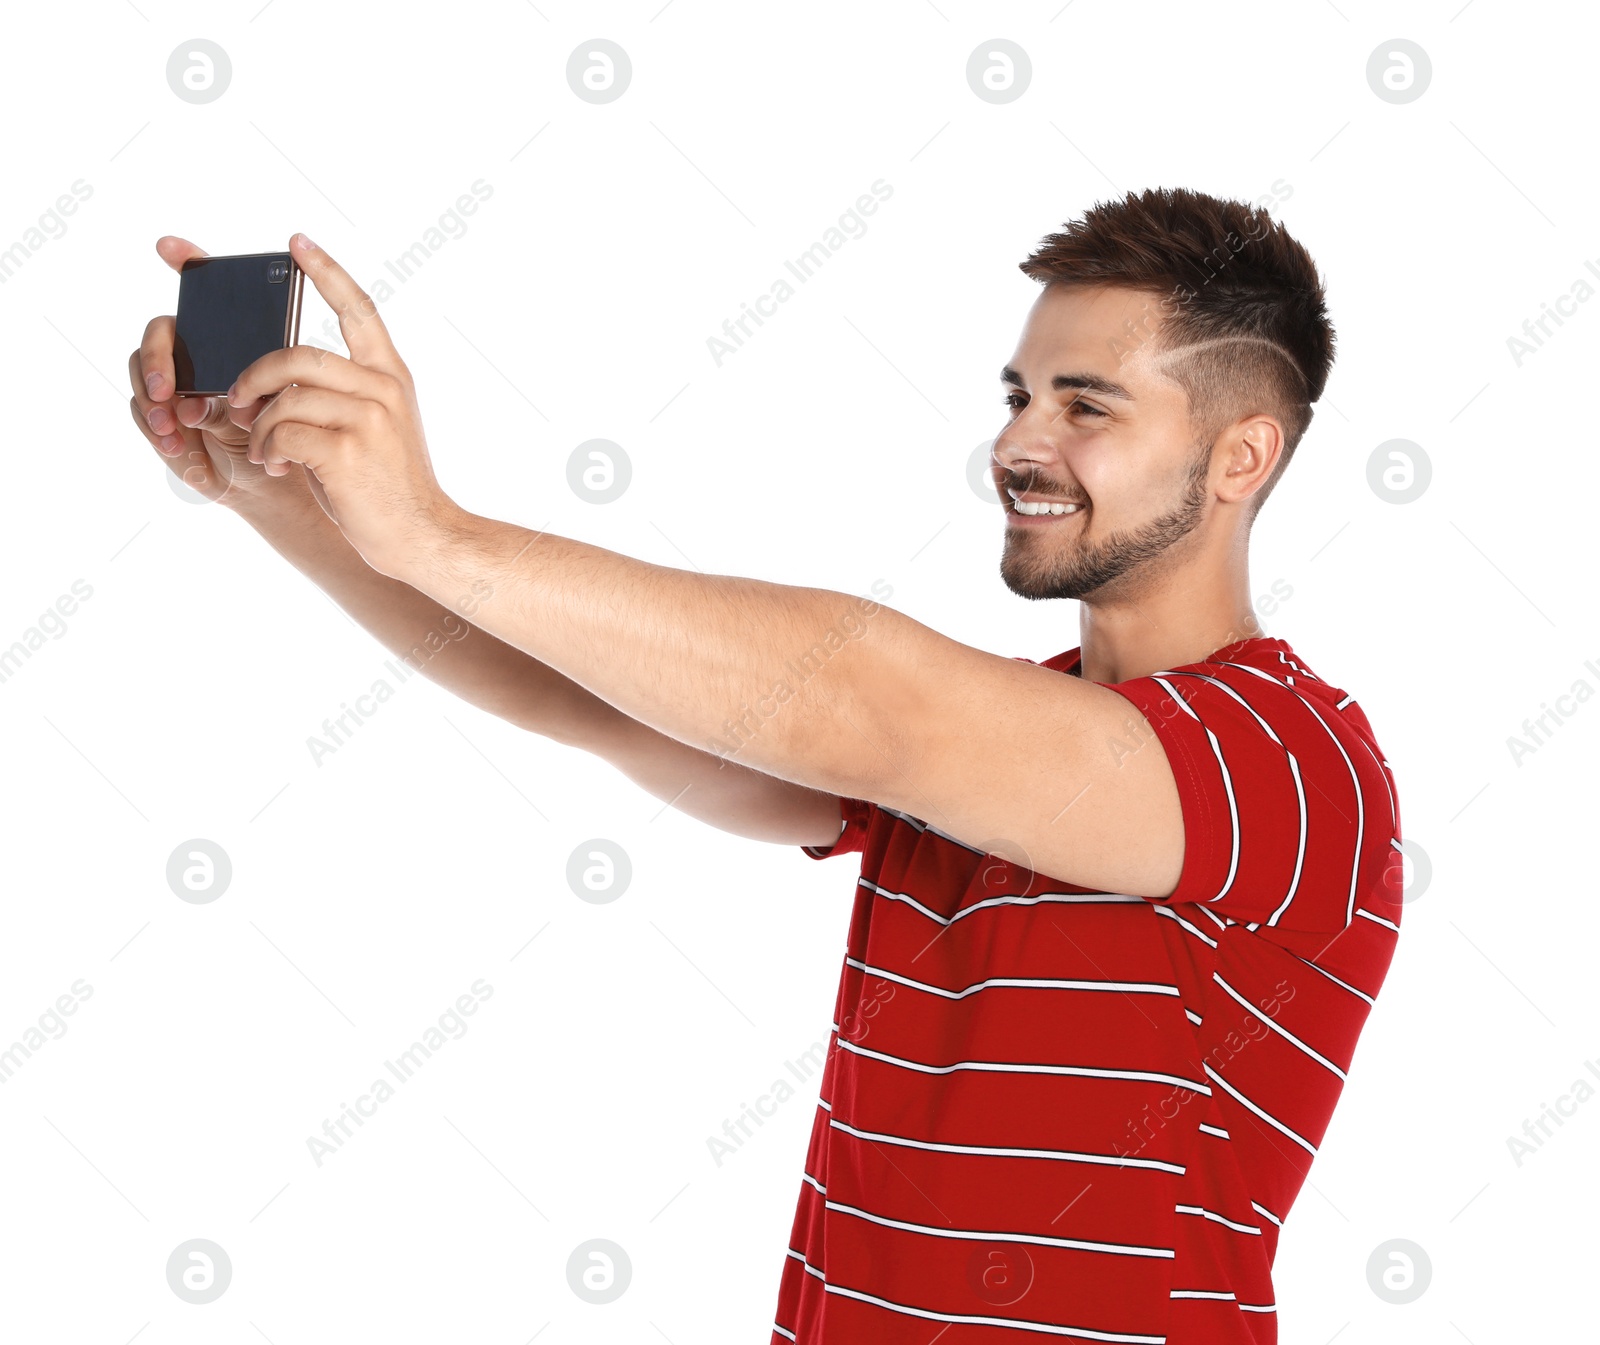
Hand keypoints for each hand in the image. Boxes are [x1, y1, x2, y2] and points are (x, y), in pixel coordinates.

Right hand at [128, 235, 309, 508]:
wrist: (286, 486)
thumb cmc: (298, 436)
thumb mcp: (296, 401)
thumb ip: (281, 376)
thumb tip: (272, 363)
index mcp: (235, 344)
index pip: (205, 296)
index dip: (187, 262)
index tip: (169, 244)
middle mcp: (200, 358)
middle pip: (161, 333)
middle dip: (156, 357)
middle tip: (167, 387)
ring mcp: (179, 388)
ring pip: (143, 375)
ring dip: (153, 400)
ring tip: (176, 425)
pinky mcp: (169, 422)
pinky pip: (144, 415)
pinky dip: (157, 430)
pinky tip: (176, 445)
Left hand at [229, 233, 460, 577]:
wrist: (422, 535)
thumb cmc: (387, 487)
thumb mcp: (374, 427)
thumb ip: (338, 396)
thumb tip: (272, 384)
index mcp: (390, 376)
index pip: (358, 308)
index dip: (325, 272)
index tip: (296, 243)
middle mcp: (383, 387)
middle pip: (298, 353)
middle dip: (253, 376)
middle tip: (237, 403)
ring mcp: (368, 417)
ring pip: (284, 397)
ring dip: (259, 427)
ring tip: (265, 452)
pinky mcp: (348, 450)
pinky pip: (283, 432)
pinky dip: (268, 450)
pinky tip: (278, 468)